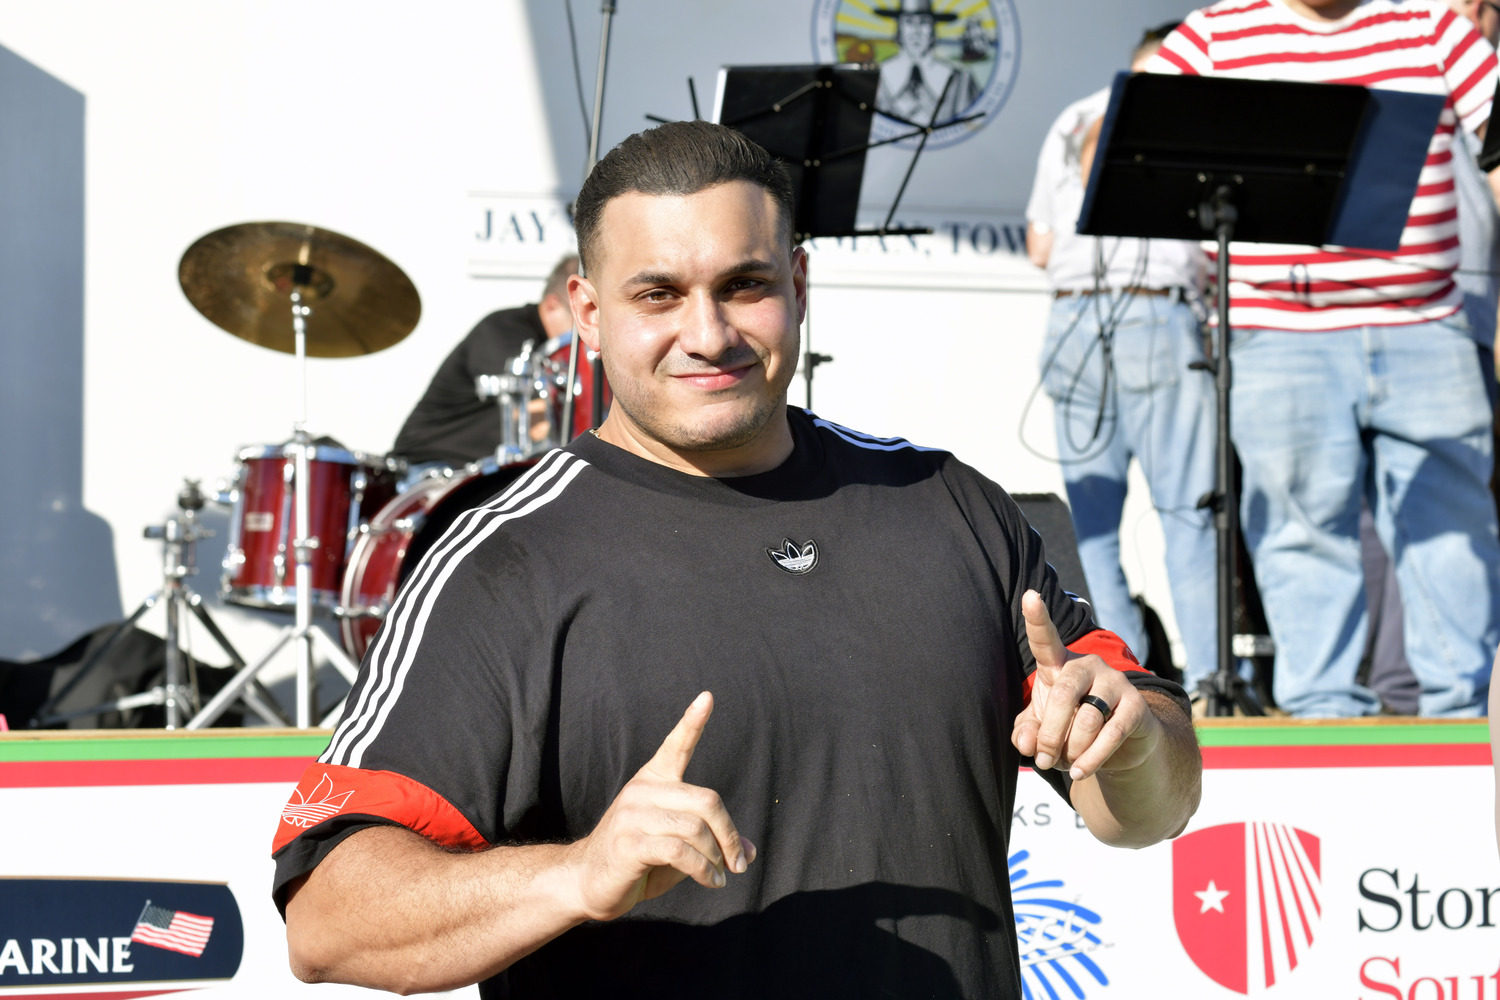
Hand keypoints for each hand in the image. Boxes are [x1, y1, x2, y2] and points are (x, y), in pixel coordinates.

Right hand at [570, 692, 754, 921]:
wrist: (587, 883)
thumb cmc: (637, 863)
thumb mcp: (680, 849)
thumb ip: (711, 842)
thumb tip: (750, 851)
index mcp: (652, 780)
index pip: (675, 746)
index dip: (692, 722)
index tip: (707, 697)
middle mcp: (642, 790)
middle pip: (707, 800)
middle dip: (729, 835)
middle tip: (739, 862)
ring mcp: (632, 815)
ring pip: (696, 828)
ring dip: (717, 858)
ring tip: (721, 876)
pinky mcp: (629, 844)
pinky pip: (681, 852)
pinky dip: (704, 870)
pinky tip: (710, 881)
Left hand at [1011, 590, 1161, 780]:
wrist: (1119, 746)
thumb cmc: (1071, 727)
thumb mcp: (1042, 730)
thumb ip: (1027, 733)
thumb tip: (1027, 743)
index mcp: (1059, 664)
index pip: (1045, 639)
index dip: (1037, 618)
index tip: (1030, 595)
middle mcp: (1088, 665)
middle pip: (1062, 695)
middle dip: (1049, 733)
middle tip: (1043, 759)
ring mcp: (1114, 682)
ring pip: (1086, 719)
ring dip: (1070, 750)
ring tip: (1065, 764)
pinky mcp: (1136, 706)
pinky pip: (1110, 734)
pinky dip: (1091, 759)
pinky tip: (1080, 772)